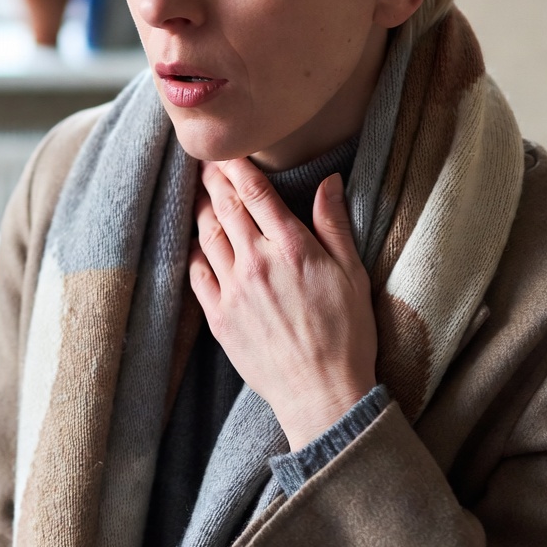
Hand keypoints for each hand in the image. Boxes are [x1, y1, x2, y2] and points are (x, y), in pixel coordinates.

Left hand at [189, 159, 376, 450]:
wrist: (323, 393)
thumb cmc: (348, 334)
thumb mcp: (353, 274)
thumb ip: (334, 224)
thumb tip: (328, 180)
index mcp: (292, 248)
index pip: (256, 192)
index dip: (239, 166)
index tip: (230, 152)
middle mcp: (257, 262)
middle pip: (226, 207)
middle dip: (215, 180)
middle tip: (208, 163)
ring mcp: (233, 290)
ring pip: (208, 236)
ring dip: (202, 210)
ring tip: (201, 195)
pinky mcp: (218, 317)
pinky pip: (196, 274)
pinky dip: (194, 252)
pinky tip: (196, 243)